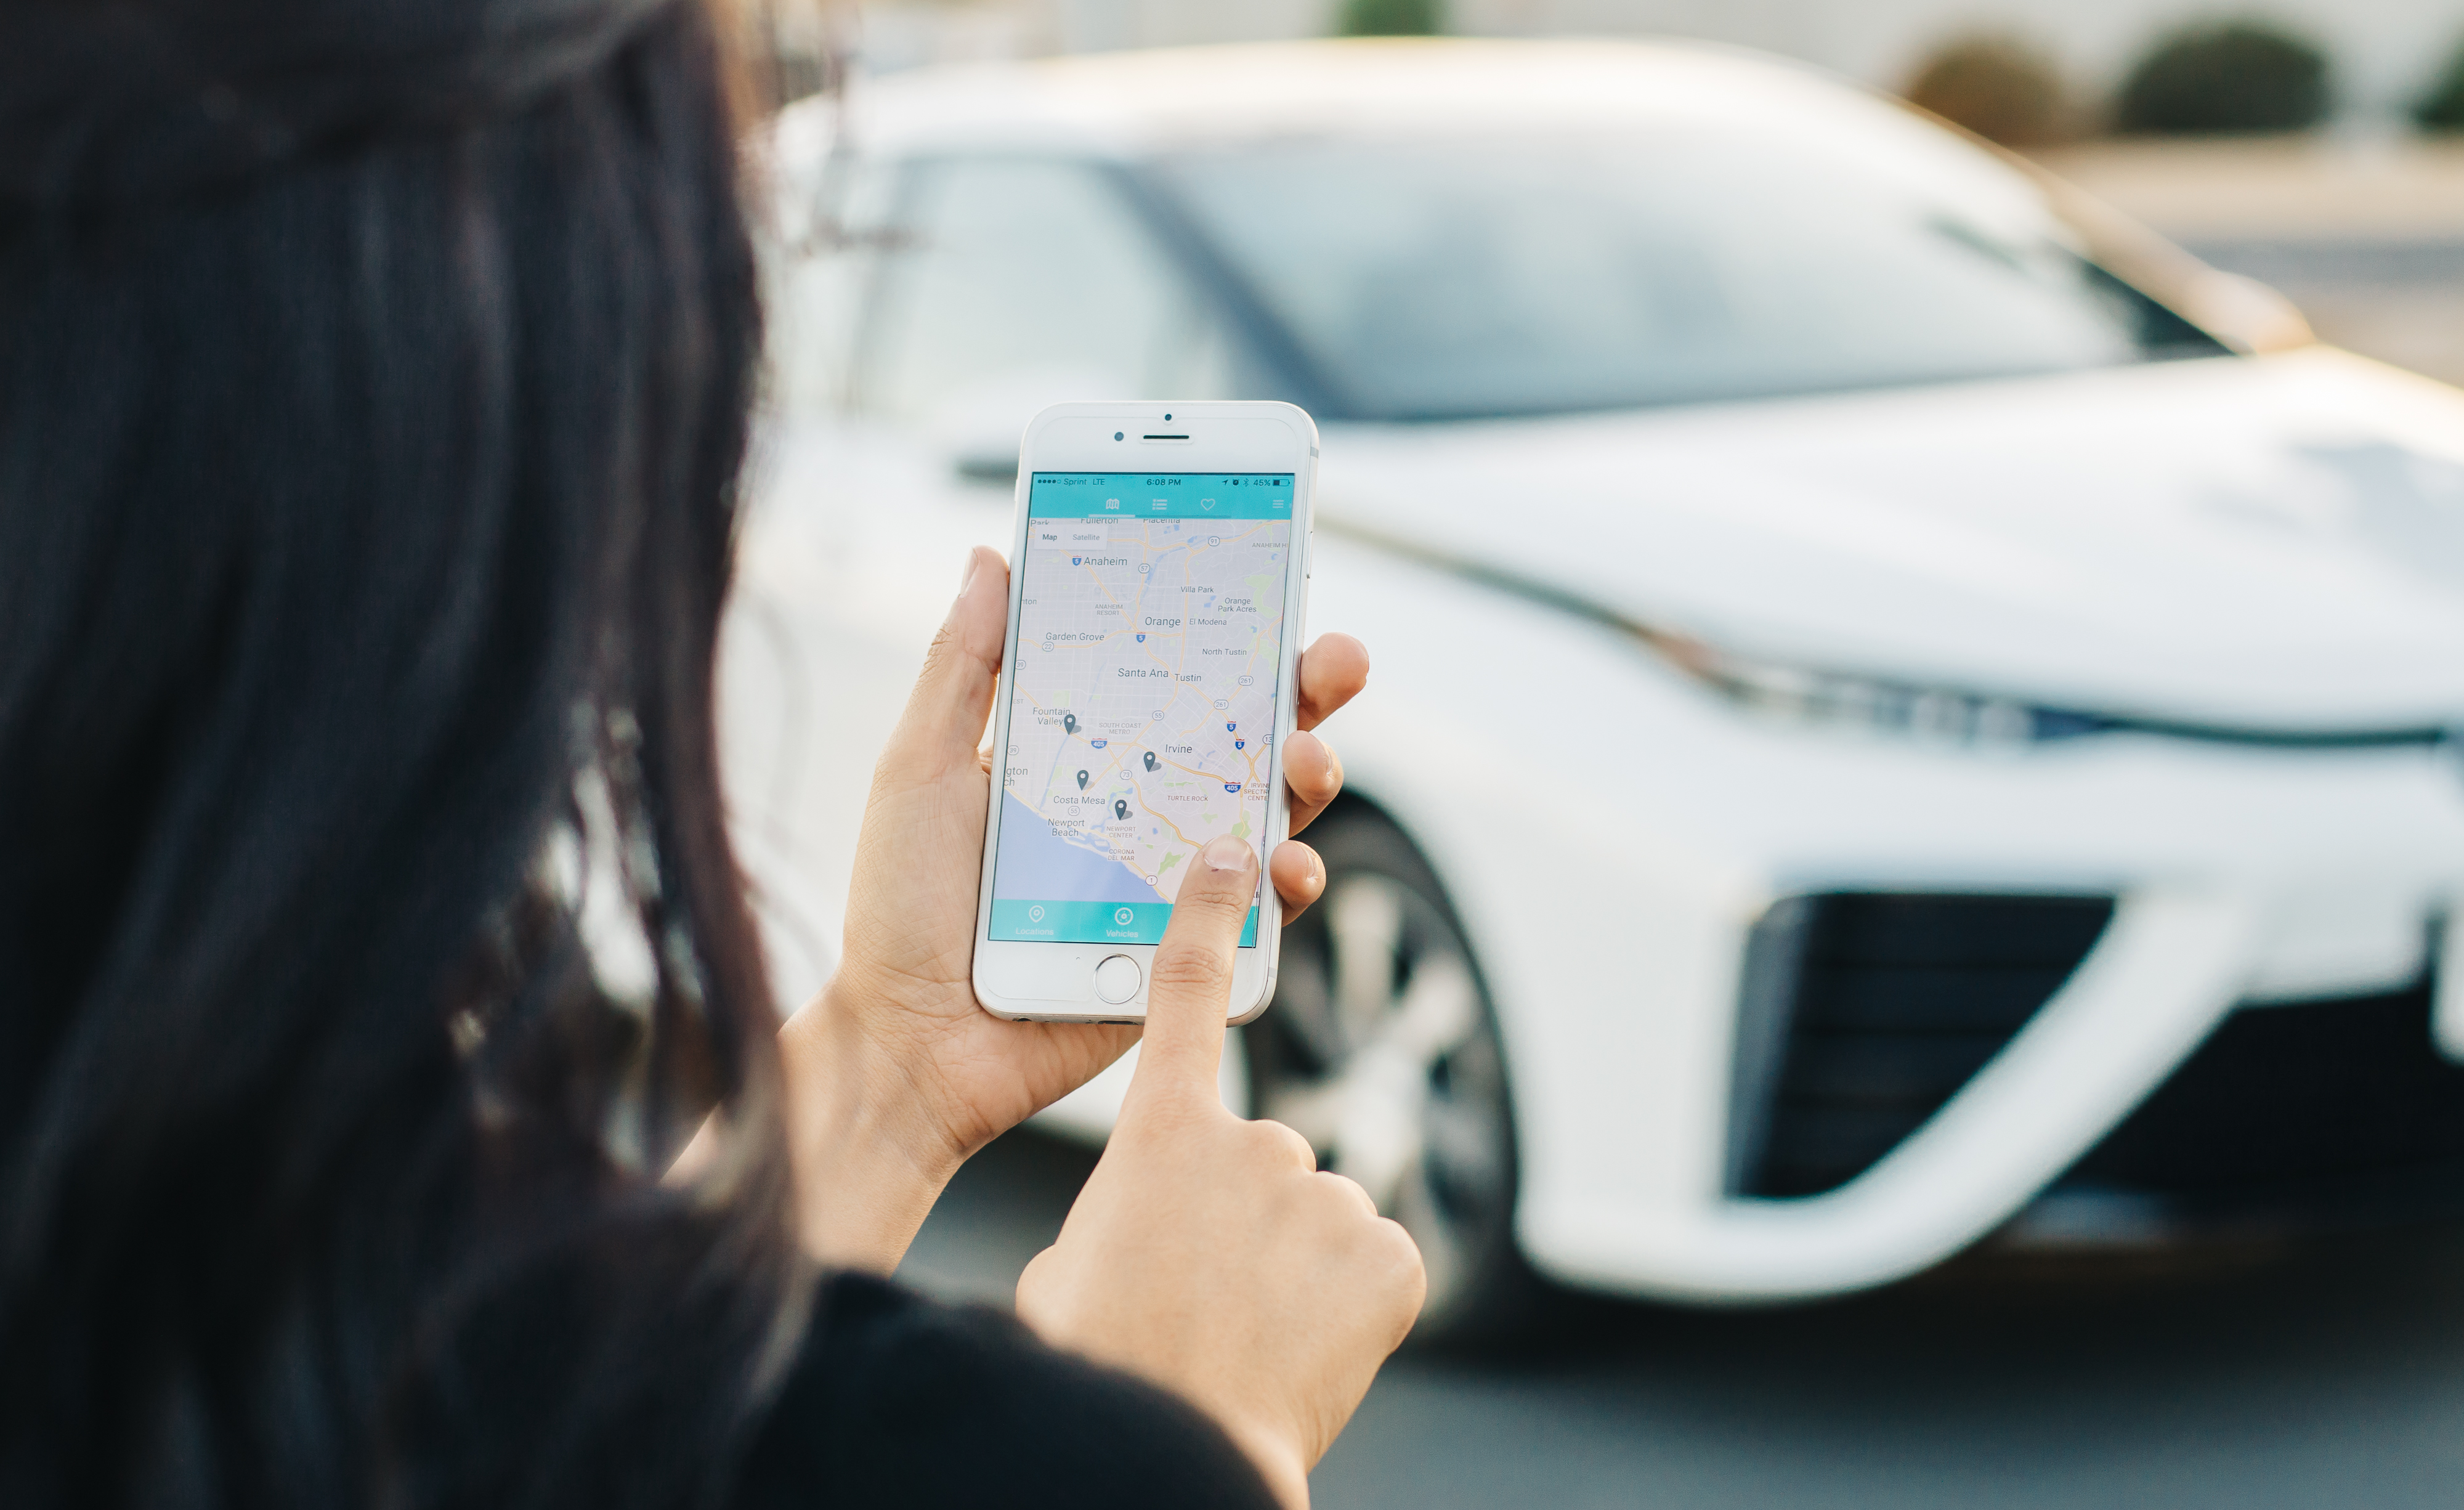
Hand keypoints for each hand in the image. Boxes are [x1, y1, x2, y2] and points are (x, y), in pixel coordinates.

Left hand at [780, 546, 1370, 1268]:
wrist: (910, 1047)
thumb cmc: (900, 910)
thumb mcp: (920, 769)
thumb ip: (963, 667)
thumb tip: (992, 555)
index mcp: (1082, 754)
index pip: (1170, 674)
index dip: (1224, 627)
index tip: (1267, 576)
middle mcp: (1139, 808)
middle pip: (1243, 730)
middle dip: (1304, 685)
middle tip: (1337, 659)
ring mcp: (1171, 880)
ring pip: (1271, 809)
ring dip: (1311, 771)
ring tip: (1307, 758)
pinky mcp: (1190, 950)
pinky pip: (1262, 909)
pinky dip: (1290, 878)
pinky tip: (1283, 861)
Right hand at [1016, 836, 1425, 1509]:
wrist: (1177, 1443)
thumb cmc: (1107, 1361)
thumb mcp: (1070, 1268)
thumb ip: (1116, 1212)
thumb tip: (1134, 1228)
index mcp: (1162, 1135)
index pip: (1188, 995)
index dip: (1212, 916)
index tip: (1236, 852)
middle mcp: (1254, 1145)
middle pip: (1260, 1162)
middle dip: (1241, 1224)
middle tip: (1204, 1300)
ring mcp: (1330, 1197)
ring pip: (1318, 1222)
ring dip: (1292, 1272)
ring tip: (1251, 1339)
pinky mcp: (1393, 1256)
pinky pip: (1374, 1268)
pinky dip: (1350, 1308)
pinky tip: (1308, 1350)